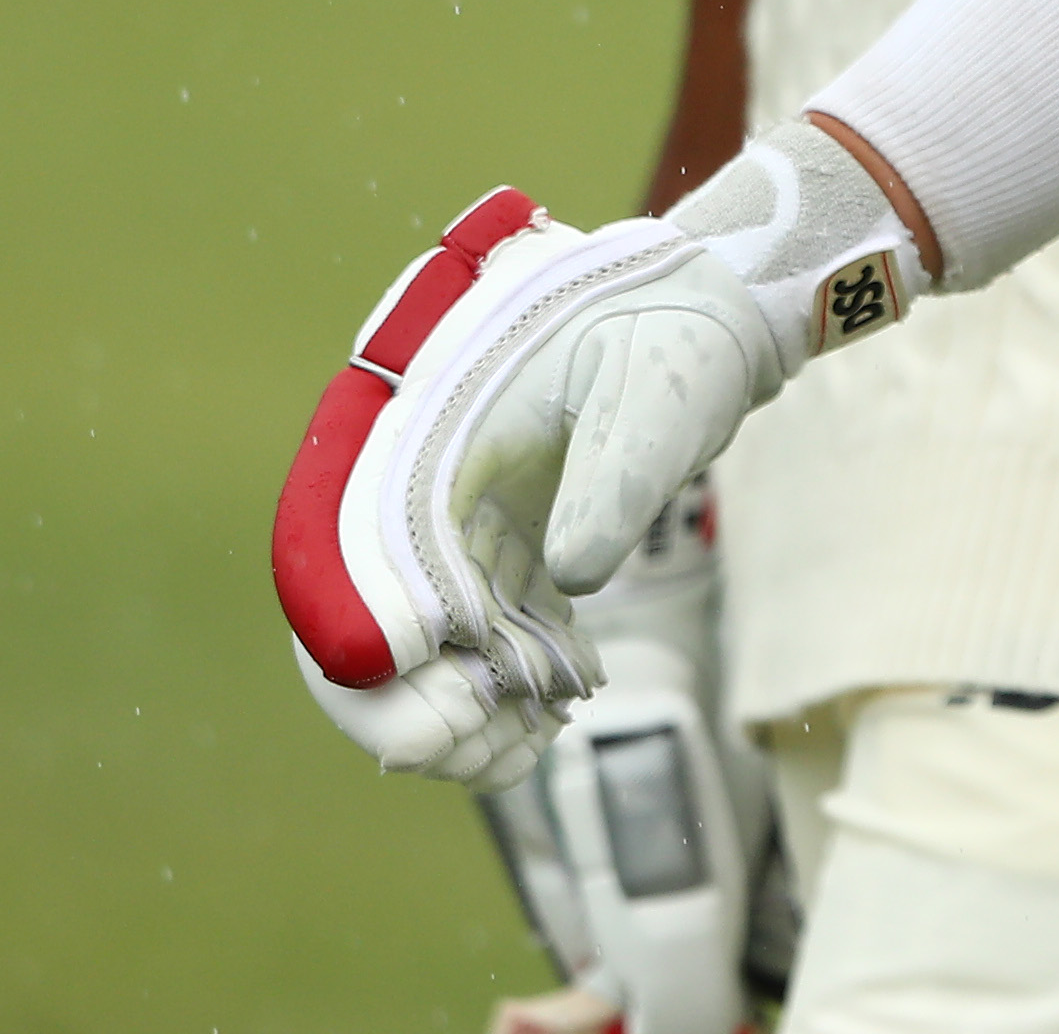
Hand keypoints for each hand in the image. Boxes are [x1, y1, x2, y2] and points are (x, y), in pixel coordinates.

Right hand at [271, 134, 921, 782]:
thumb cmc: (674, 334)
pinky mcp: (507, 546)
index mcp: (422, 437)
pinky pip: (477, 635)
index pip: (348, 566)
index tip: (454, 701)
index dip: (376, 653)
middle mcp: (420, 486)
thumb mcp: (648, 396)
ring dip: (455, 713)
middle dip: (402, 707)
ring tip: (523, 748)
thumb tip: (571, 577)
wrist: (710, 310)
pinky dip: (501, 688)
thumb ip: (609, 481)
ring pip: (416, 646)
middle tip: (482, 747)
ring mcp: (461, 521)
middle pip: (357, 622)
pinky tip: (546, 724)